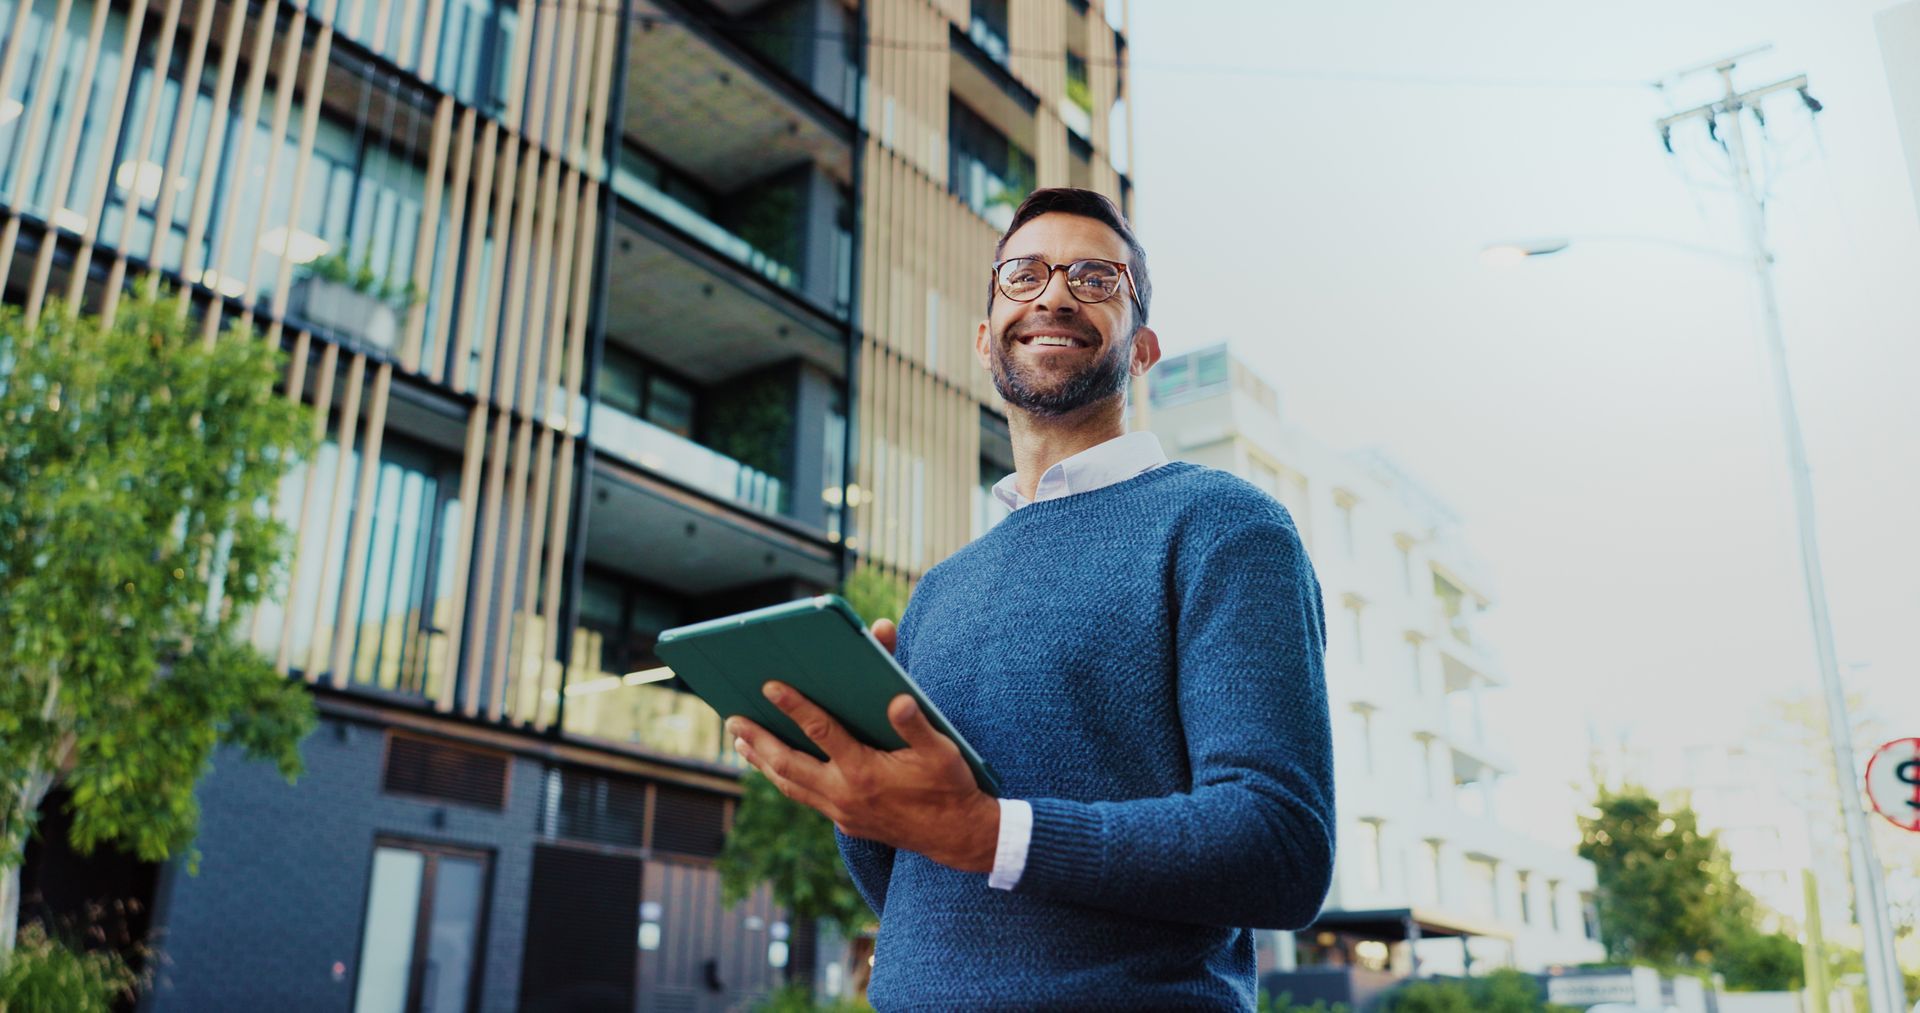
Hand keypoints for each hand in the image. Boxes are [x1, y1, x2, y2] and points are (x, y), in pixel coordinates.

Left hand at [727, 618, 999, 873]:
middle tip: (733, 718)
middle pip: (789, 765)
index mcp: (865, 772)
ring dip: (764, 762)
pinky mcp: (846, 822)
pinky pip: (806, 798)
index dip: (795, 707)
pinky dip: (785, 779)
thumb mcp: (941, 750)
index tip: (770, 686)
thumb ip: (916, 724)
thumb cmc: (950, 786)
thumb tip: (899, 698)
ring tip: (742, 740)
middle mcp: (846, 795)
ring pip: (791, 786)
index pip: (821, 733)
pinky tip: (776, 766)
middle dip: (759, 740)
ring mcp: (842, 812)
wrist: (956, 837)